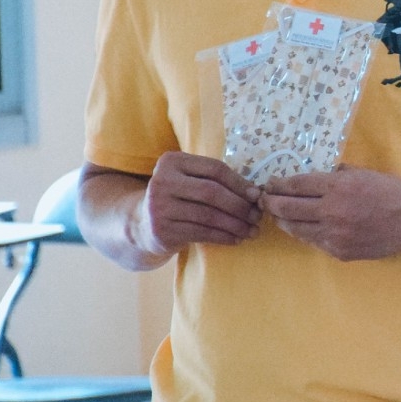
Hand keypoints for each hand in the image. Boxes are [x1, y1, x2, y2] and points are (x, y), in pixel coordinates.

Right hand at [137, 153, 260, 255]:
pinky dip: (223, 236)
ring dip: (235, 225)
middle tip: (257, 216)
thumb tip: (256, 193)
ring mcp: (159, 207)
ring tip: (251, 231)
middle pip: (212, 192)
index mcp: (172, 162)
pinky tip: (236, 239)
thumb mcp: (191, 181)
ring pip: (209, 215)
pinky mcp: (162, 230)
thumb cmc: (179, 198)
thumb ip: (218, 181)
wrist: (143, 224)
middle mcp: (162, 181)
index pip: (215, 169)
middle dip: (240, 205)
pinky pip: (201, 233)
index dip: (240, 183)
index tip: (258, 195)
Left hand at [262, 168, 400, 262]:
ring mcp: (334, 235)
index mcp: (338, 187)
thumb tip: (313, 178)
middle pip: (287, 208)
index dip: (277, 185)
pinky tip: (305, 227)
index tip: (270, 184)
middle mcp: (332, 211)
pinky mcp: (339, 251)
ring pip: (295, 228)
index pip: (295, 185)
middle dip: (271, 203)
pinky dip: (306, 233)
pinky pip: (314, 241)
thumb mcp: (364, 173)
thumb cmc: (393, 191)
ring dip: (284, 220)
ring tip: (280, 215)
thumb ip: (336, 176)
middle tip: (265, 200)